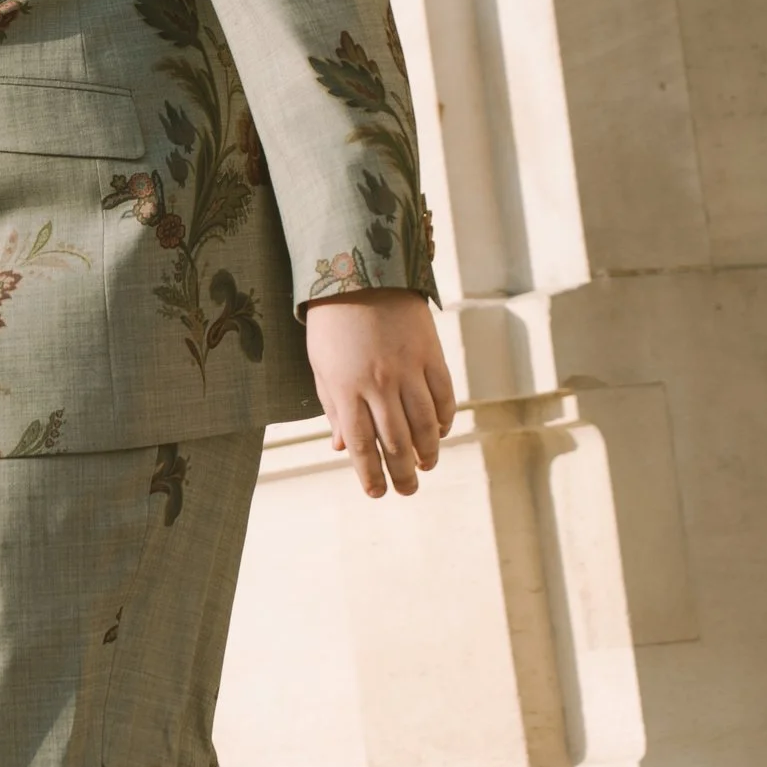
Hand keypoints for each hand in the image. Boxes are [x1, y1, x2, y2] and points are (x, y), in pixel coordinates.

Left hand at [302, 291, 455, 499]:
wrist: (363, 273)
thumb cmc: (333, 325)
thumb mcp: (322, 367)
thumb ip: (334, 408)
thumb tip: (341, 448)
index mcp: (346, 388)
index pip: (361, 444)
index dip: (370, 473)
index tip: (377, 493)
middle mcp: (378, 383)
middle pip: (396, 442)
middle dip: (402, 473)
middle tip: (408, 490)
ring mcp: (407, 369)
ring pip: (424, 424)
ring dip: (427, 452)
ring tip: (427, 466)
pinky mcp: (430, 354)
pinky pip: (443, 396)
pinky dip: (444, 419)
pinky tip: (440, 433)